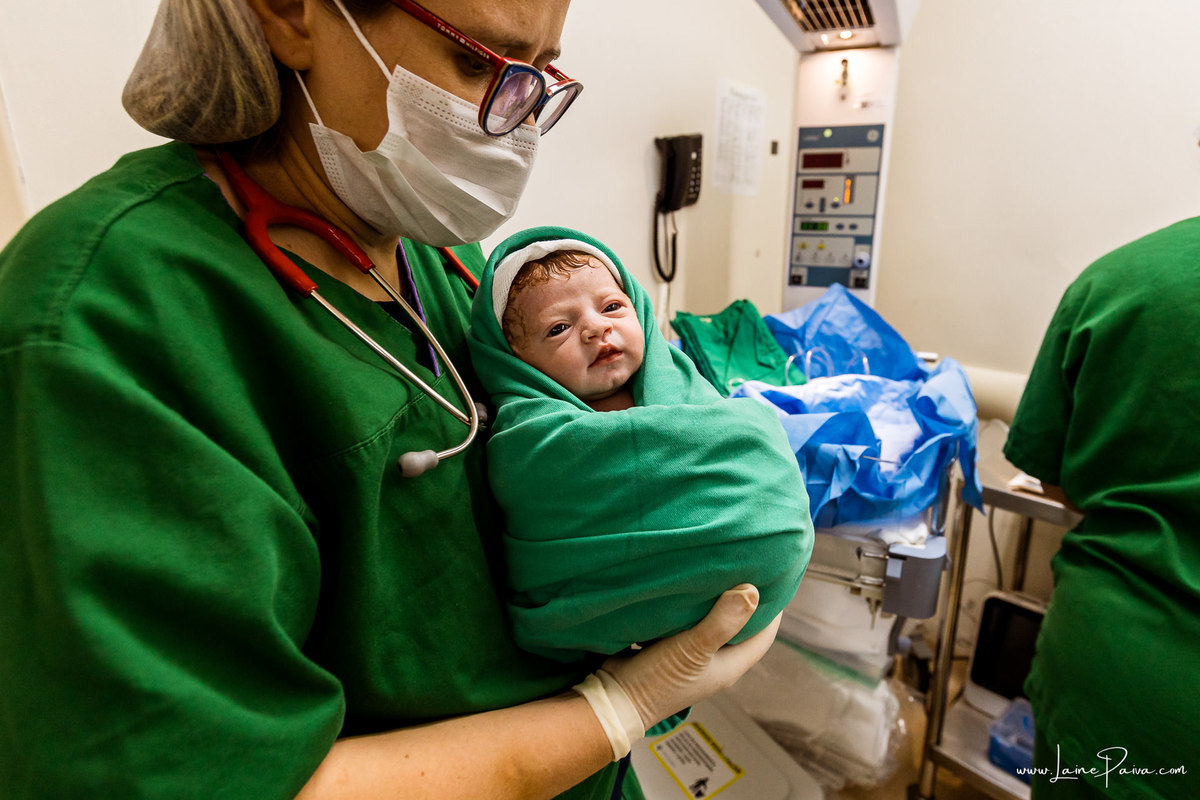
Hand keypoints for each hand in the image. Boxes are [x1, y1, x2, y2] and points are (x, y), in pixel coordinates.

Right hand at [600, 584, 780, 728]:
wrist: (614, 700)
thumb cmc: (657, 680)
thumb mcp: (693, 648)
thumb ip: (722, 622)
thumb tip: (752, 592)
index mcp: (729, 665)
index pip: (762, 635)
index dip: (771, 609)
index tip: (769, 578)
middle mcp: (714, 662)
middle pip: (738, 627)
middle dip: (741, 600)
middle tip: (739, 567)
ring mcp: (691, 657)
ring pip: (710, 623)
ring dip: (712, 601)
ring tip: (712, 570)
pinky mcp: (668, 649)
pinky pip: (685, 623)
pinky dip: (687, 607)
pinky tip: (683, 586)